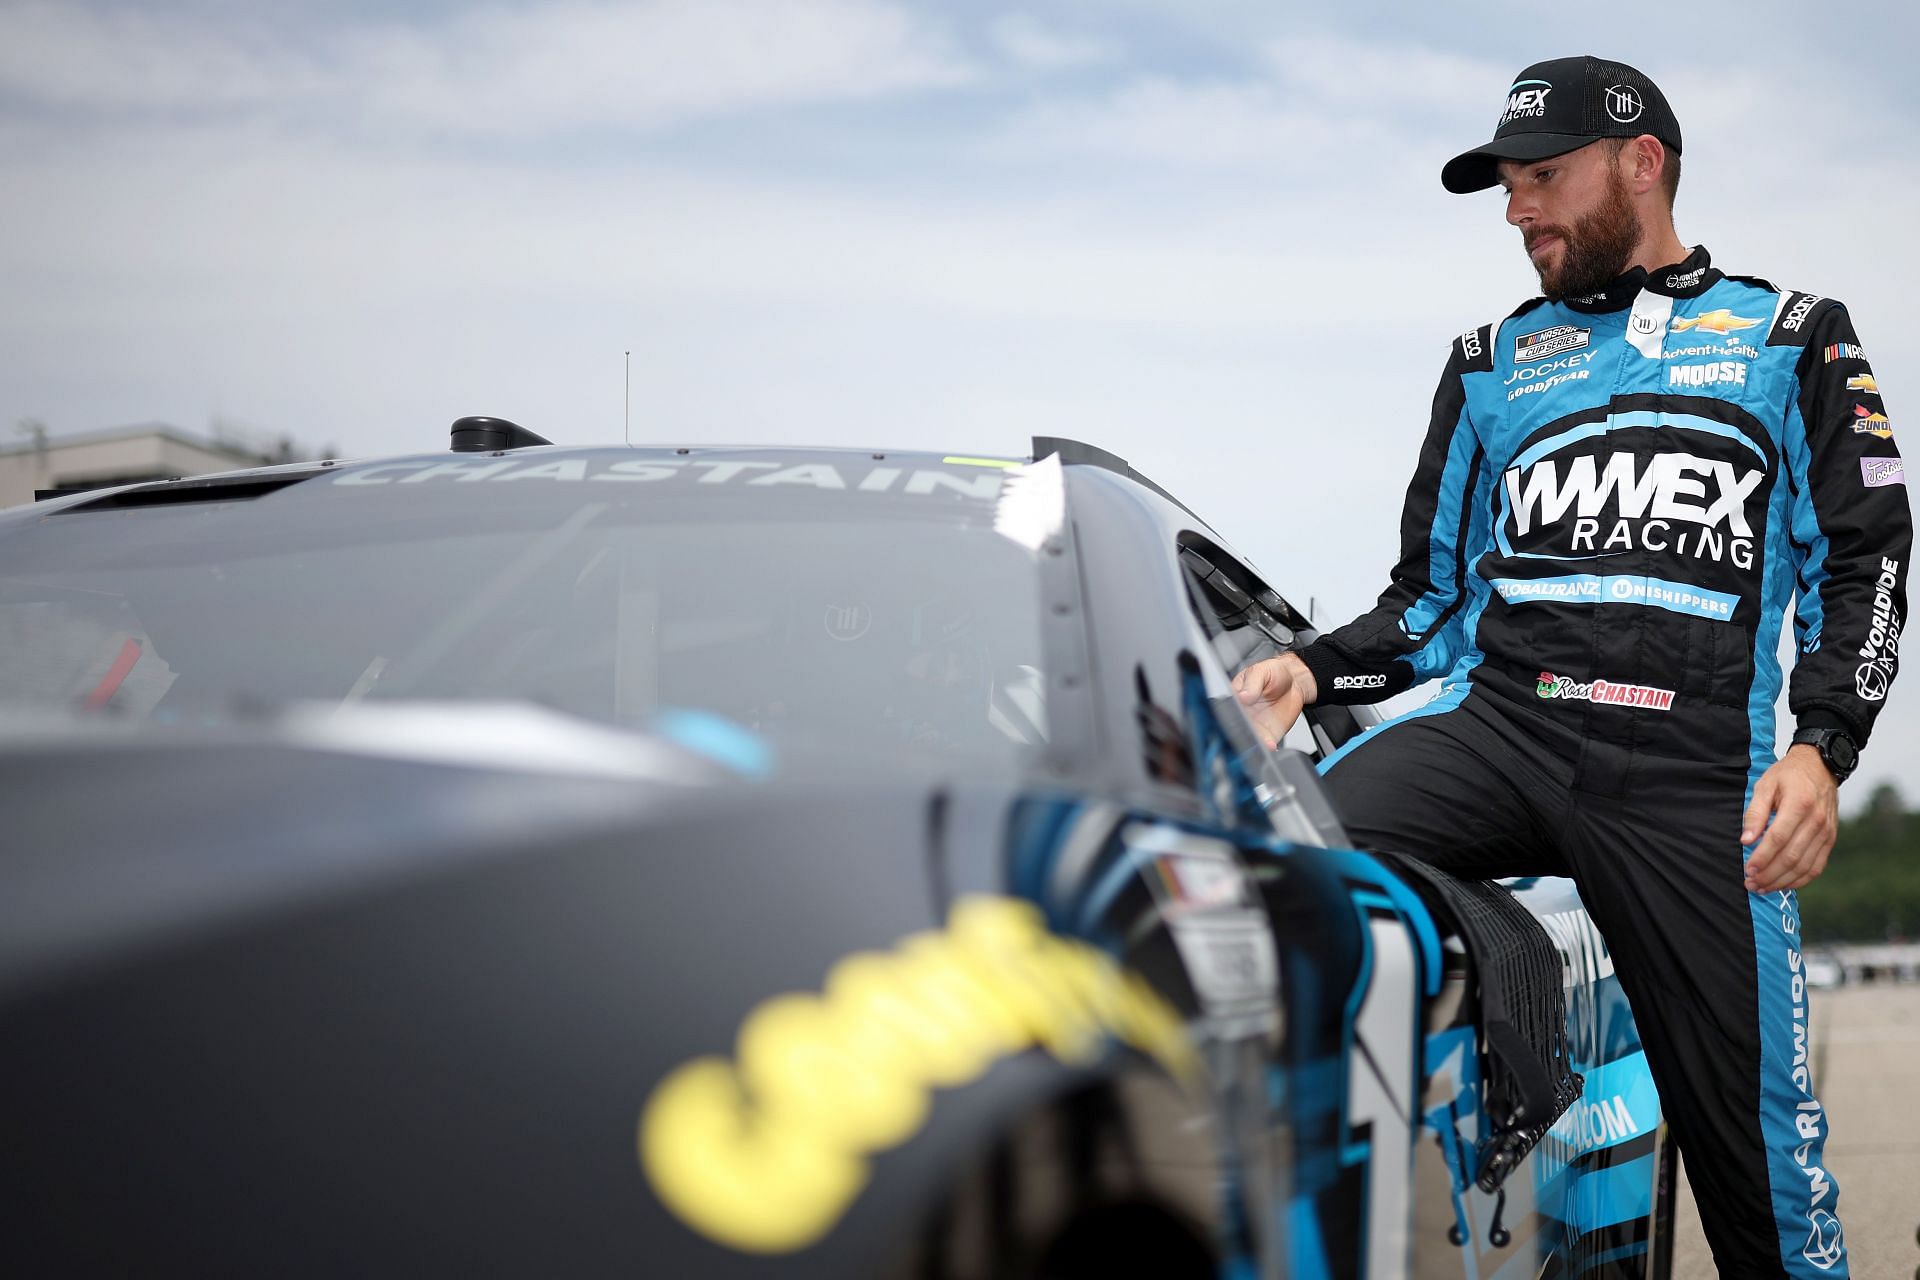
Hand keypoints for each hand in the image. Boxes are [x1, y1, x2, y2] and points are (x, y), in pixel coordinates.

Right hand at [1231, 654, 1314, 749]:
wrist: (1295, 682)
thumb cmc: (1273, 673)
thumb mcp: (1261, 672)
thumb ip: (1252, 683)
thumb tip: (1242, 696)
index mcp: (1234, 697)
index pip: (1226, 709)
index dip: (1228, 715)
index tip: (1236, 717)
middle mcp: (1242, 714)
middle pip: (1234, 728)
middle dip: (1238, 733)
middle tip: (1246, 732)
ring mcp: (1254, 725)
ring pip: (1248, 739)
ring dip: (1252, 743)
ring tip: (1259, 743)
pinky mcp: (1268, 734)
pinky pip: (1264, 744)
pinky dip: (1266, 747)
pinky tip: (1269, 746)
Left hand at [1740, 746, 1839, 892]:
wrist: (1820, 768)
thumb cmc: (1788, 776)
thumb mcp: (1765, 785)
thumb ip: (1755, 813)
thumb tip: (1746, 841)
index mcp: (1799, 805)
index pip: (1778, 838)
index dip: (1762, 857)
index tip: (1747, 869)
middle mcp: (1816, 821)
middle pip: (1792, 857)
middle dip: (1769, 874)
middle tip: (1750, 884)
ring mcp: (1826, 833)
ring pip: (1805, 866)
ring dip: (1782, 881)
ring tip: (1761, 888)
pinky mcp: (1830, 840)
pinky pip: (1817, 867)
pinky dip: (1799, 880)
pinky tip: (1783, 884)